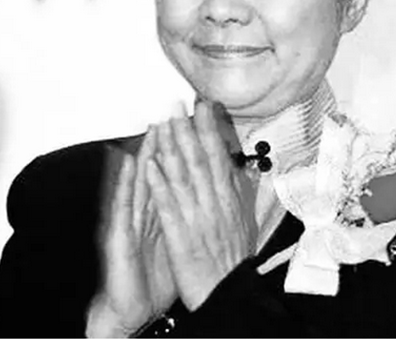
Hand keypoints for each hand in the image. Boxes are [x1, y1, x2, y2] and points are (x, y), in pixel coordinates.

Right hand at [86, 127, 176, 337]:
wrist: (131, 308)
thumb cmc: (152, 276)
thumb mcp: (174, 241)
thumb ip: (182, 215)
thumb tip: (200, 195)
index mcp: (162, 213)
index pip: (175, 175)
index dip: (185, 149)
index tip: (196, 124)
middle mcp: (146, 212)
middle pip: (159, 171)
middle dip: (167, 141)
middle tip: (175, 112)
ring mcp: (131, 222)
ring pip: (141, 180)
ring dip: (147, 153)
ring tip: (154, 126)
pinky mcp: (119, 237)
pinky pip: (124, 208)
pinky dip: (128, 185)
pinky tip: (131, 165)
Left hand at [146, 100, 257, 311]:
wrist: (228, 291)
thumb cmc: (234, 258)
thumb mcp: (246, 222)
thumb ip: (243, 194)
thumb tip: (245, 171)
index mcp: (227, 198)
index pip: (218, 156)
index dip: (209, 130)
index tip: (203, 106)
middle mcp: (212, 202)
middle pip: (198, 159)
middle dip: (186, 129)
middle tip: (175, 104)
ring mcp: (195, 216)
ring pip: (182, 176)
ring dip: (170, 148)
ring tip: (160, 124)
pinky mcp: (179, 234)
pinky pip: (168, 205)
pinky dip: (159, 185)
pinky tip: (150, 166)